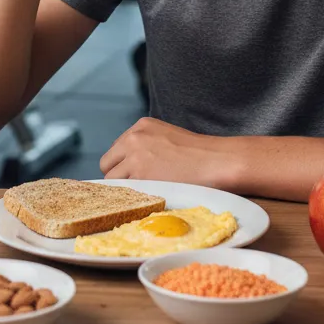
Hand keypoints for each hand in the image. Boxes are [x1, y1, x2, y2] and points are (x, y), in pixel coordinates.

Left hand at [99, 117, 238, 190]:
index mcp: (141, 126)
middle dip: (118, 175)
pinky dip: (131, 196)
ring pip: (112, 179)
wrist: (216, 161)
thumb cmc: (198, 154)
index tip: (133, 174)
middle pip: (107, 163)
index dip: (123, 164)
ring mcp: (134, 156)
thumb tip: (131, 164)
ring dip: (125, 188)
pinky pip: (123, 190)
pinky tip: (146, 197)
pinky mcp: (140, 175)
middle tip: (136, 186)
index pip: (116, 149)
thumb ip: (146, 145)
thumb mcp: (167, 137)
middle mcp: (134, 138)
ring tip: (145, 193)